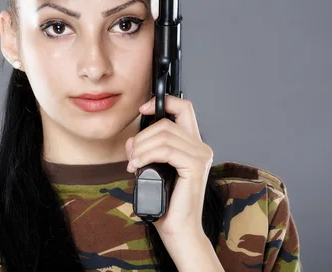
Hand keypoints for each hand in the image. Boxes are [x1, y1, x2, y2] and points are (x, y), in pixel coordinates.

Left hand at [125, 94, 213, 238]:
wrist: (178, 230)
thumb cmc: (167, 203)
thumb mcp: (155, 168)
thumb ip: (150, 150)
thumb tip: (132, 140)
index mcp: (193, 145)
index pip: (184, 108)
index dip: (163, 102)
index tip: (143, 108)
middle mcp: (201, 147)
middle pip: (166, 123)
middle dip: (141, 135)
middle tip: (130, 153)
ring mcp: (200, 156)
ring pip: (163, 135)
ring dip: (141, 147)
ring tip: (132, 163)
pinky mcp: (195, 167)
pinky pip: (165, 150)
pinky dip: (146, 155)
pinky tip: (137, 166)